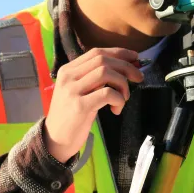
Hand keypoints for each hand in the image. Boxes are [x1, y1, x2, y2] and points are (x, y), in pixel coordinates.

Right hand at [43, 48, 144, 163]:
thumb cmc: (72, 116)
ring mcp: (72, 90)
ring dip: (122, 84)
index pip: (97, 52)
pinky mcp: (80, 106)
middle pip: (103, 60)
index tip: (135, 57)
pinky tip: (116, 109)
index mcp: (68, 70)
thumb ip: (97, 78)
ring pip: (106, 73)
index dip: (119, 53)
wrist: (55, 140)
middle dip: (126, 66)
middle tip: (139, 77)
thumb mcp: (81, 91)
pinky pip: (107, 93)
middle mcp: (68, 76)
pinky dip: (119, 99)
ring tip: (124, 98)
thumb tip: (129, 66)